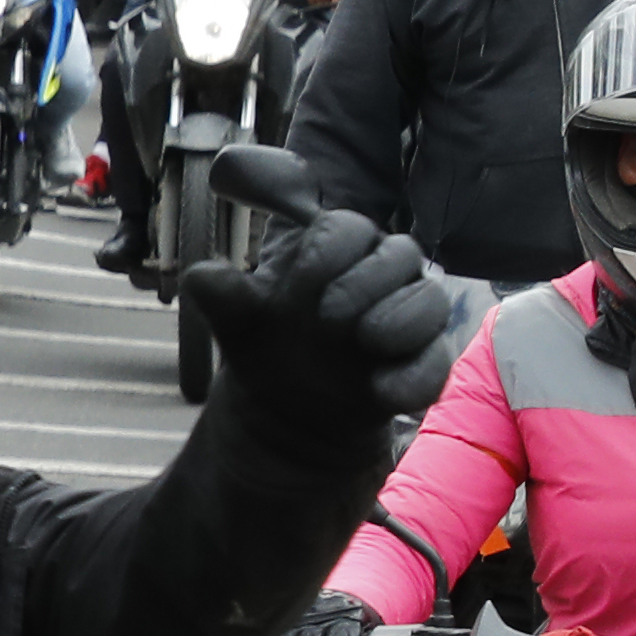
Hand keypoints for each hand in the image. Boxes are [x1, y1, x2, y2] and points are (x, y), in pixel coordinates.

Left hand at [175, 145, 462, 416]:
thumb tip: (199, 276)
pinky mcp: (424, 365)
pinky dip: (412, 378)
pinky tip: (382, 391)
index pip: (348, 227)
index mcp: (335, 251)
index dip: (329, 248)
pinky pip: (436, 365)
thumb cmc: (270, 341)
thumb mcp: (238, 319)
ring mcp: (408, 319)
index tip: (302, 278)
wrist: (291, 408)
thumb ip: (222, 295)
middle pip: (400, 253)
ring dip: (401, 318)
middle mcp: (381, 275)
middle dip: (366, 280)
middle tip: (328, 313)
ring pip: (430, 300)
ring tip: (365, 339)